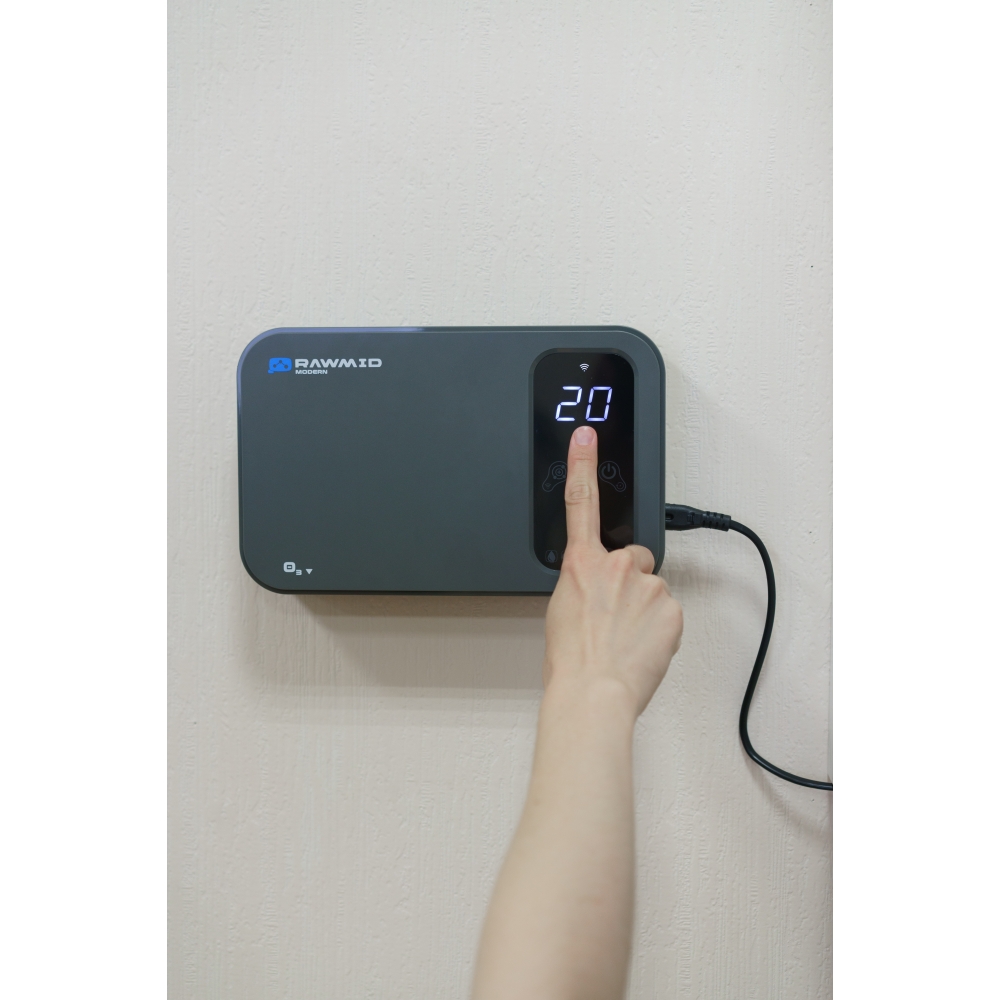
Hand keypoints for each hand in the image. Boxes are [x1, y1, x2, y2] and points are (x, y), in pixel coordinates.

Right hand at [544, 425, 682, 719]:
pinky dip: (660, 628)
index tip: (587, 434)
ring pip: (653, 590)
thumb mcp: (560, 610)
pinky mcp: (672, 608)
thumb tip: (596, 590)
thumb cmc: (571, 660)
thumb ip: (583, 585)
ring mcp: (648, 585)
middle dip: (630, 581)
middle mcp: (617, 566)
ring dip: (645, 610)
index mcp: (582, 564)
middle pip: (635, 558)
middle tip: (615, 616)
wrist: (593, 691)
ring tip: (626, 639)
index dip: (583, 463)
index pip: (581, 502)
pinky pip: (669, 612)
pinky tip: (642, 646)